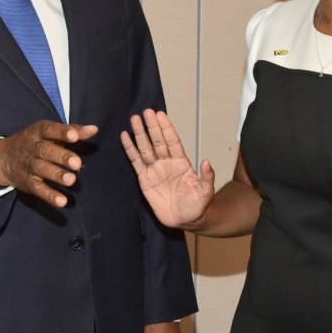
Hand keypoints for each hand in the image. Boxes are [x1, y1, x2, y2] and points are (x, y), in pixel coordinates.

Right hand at [0, 121, 97, 207]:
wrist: (2, 158)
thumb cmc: (34, 142)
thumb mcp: (48, 133)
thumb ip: (72, 131)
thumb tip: (94, 129)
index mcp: (38, 133)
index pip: (50, 130)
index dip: (62, 132)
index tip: (74, 136)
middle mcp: (33, 148)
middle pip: (46, 151)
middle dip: (61, 156)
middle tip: (76, 162)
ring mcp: (29, 166)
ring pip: (42, 170)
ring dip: (57, 175)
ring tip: (72, 180)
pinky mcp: (28, 183)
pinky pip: (39, 189)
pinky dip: (49, 196)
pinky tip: (62, 201)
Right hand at [121, 109, 214, 229]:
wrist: (185, 220)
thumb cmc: (197, 206)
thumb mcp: (205, 193)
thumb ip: (206, 178)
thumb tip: (206, 161)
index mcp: (181, 163)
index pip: (172, 142)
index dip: (167, 129)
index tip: (160, 115)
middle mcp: (166, 162)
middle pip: (158, 141)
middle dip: (152, 127)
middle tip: (146, 112)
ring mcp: (154, 169)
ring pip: (145, 148)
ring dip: (139, 134)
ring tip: (133, 119)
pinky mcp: (144, 179)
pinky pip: (135, 161)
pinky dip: (130, 149)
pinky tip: (125, 137)